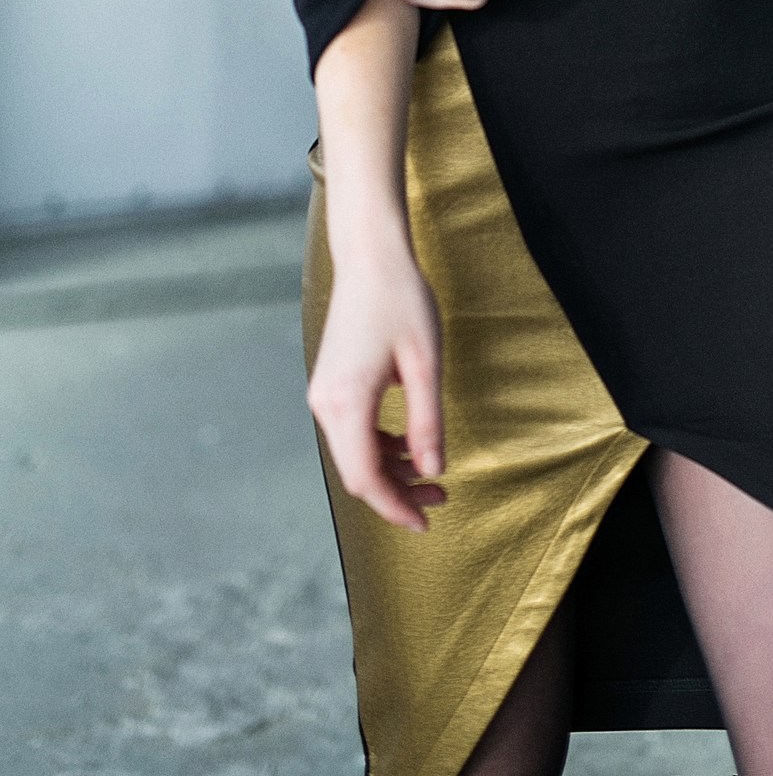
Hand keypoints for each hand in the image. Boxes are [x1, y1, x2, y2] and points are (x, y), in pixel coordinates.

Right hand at [307, 232, 447, 531]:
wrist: (369, 256)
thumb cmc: (401, 300)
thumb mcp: (425, 363)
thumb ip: (426, 421)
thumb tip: (433, 471)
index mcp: (346, 402)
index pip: (364, 478)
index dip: (395, 507)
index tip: (427, 523)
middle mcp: (325, 404)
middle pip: (357, 470)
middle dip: (397, 492)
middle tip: (440, 498)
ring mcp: (324, 393)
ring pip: (354, 452)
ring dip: (390, 469)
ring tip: (431, 473)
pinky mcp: (331, 384)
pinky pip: (352, 430)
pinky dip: (379, 445)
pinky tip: (407, 441)